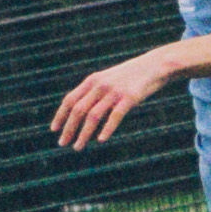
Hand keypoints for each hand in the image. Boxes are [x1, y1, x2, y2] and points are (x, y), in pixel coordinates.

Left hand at [53, 50, 171, 148]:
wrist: (156, 64)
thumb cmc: (130, 76)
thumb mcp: (107, 79)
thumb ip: (93, 92)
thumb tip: (78, 112)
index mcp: (92, 81)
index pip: (70, 100)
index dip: (60, 116)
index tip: (54, 130)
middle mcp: (100, 85)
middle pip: (78, 110)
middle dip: (68, 129)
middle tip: (62, 143)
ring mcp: (115, 91)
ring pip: (93, 116)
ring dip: (83, 134)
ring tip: (77, 147)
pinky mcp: (131, 97)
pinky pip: (115, 116)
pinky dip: (107, 129)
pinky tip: (100, 140)